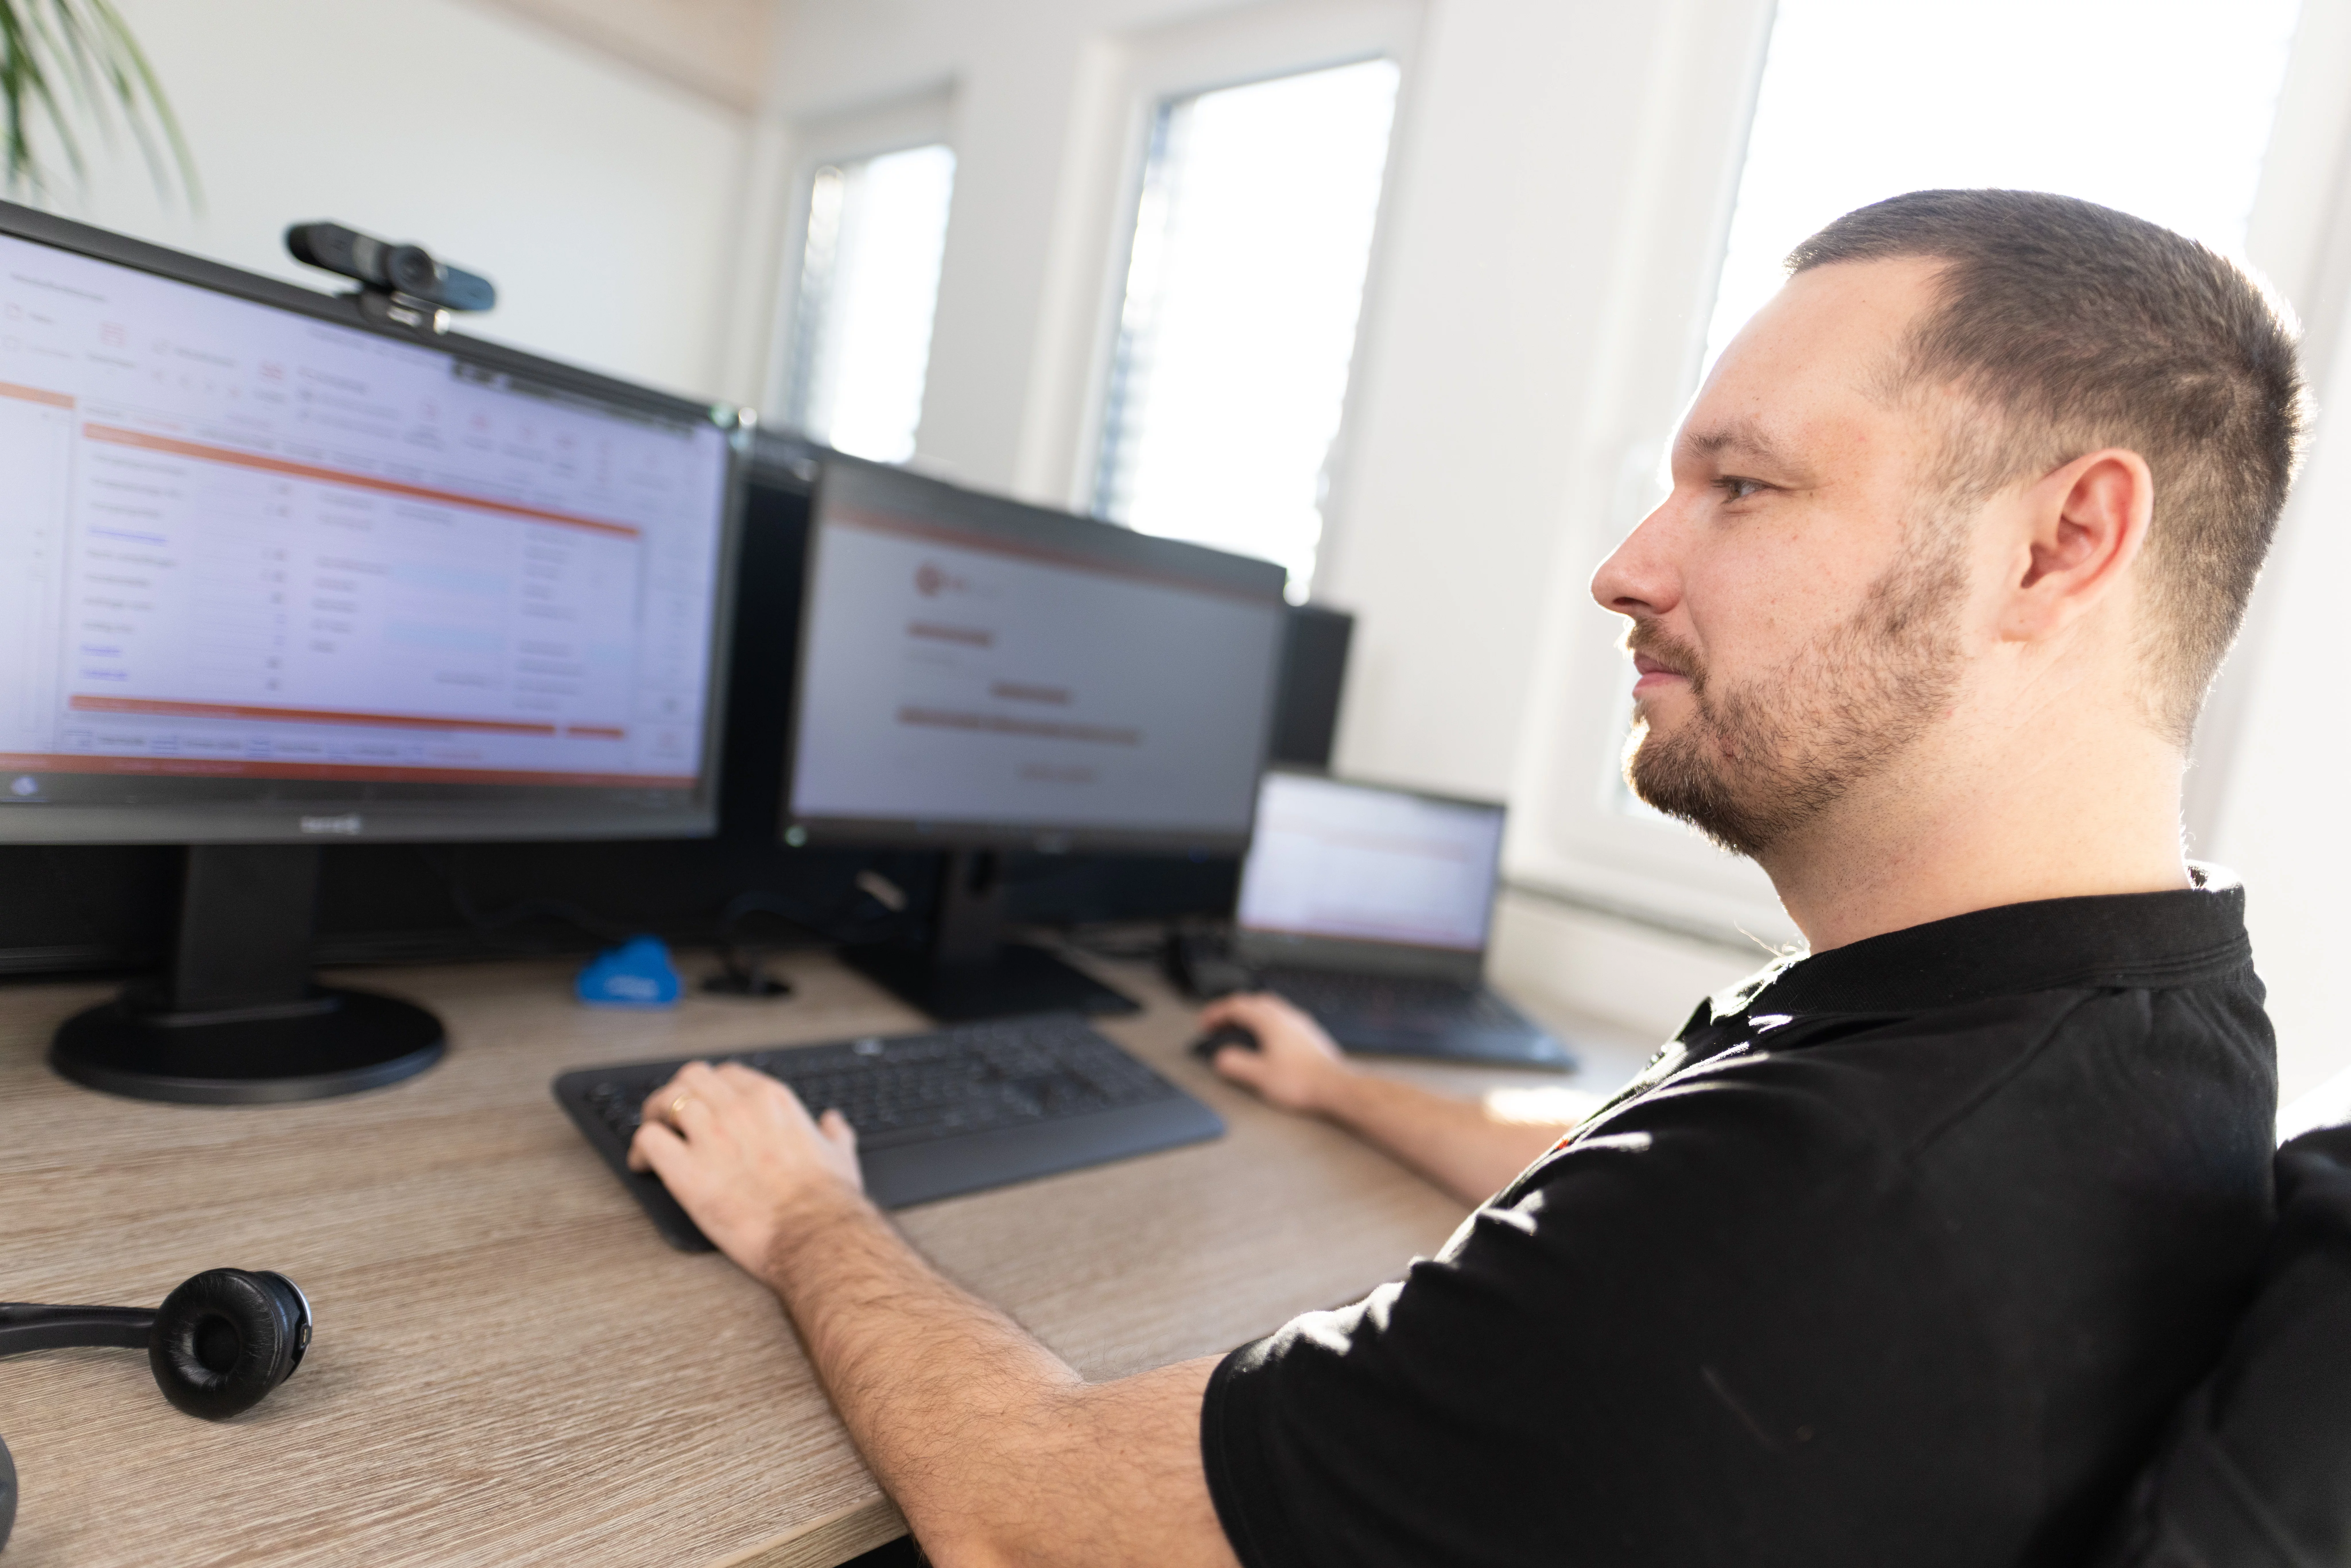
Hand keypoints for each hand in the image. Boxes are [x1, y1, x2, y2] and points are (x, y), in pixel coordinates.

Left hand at [628, 1061, 865, 1281]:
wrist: (814, 1235)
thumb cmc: (827, 1201)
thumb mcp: (841, 1155)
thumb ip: (834, 1132)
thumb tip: (832, 1123)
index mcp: (772, 1100)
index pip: (728, 1074)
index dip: (711, 1088)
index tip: (706, 1104)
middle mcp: (738, 1109)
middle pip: (691, 1078)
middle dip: (679, 1093)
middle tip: (672, 1114)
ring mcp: (711, 1137)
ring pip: (665, 1100)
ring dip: (655, 1116)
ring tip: (654, 1134)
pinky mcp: (687, 1171)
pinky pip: (648, 1140)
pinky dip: (640, 1150)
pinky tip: (644, 1165)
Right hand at [1195, 993, 1354, 1115]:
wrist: (1336, 1088)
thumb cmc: (1303, 1081)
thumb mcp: (1259, 1076)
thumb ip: (1235, 1064)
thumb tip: (1222, 1058)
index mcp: (1271, 1021)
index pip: (1236, 1006)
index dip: (1216, 1013)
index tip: (1205, 1024)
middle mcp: (1287, 1016)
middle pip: (1254, 1001)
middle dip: (1233, 1011)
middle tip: (1220, 1025)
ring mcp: (1301, 1024)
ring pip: (1270, 1008)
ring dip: (1251, 1015)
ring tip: (1240, 1030)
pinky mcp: (1311, 1035)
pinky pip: (1283, 1019)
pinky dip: (1267, 1023)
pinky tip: (1267, 1041)